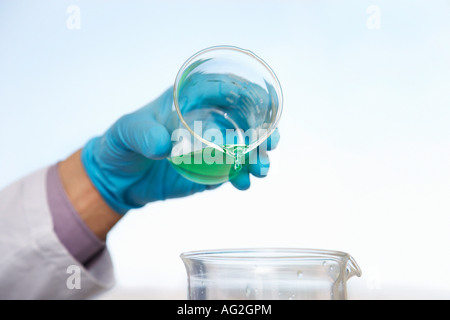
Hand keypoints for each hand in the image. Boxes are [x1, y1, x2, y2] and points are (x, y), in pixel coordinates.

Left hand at [81, 87, 279, 214]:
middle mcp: (206, 122)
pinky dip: (241, 177)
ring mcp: (210, 148)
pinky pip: (231, 172)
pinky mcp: (208, 172)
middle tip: (269, 145)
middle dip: (262, 132)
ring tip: (260, 171)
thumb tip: (164, 146)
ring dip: (257, 158)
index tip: (263, 110)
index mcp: (190, 101)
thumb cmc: (120, 143)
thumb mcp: (126, 131)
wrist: (117, 178)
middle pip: (244, 121)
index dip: (249, 96)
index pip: (226, 90)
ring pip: (244, 149)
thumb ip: (143, 134)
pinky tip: (242, 184)